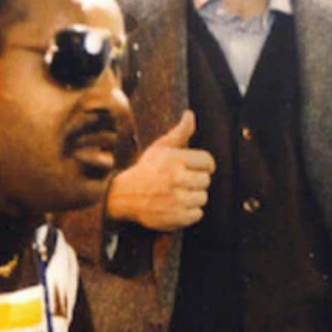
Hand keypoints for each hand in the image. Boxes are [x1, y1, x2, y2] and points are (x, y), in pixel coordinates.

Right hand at [106, 111, 215, 230]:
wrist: (123, 196)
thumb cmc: (146, 170)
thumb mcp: (160, 148)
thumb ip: (180, 132)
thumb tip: (190, 114)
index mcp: (176, 160)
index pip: (208, 162)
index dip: (202, 165)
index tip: (191, 168)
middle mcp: (177, 179)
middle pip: (206, 181)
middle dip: (195, 181)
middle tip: (180, 182)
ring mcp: (177, 199)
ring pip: (203, 198)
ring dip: (193, 197)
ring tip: (177, 193)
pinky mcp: (176, 217)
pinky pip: (198, 214)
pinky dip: (189, 212)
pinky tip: (176, 205)